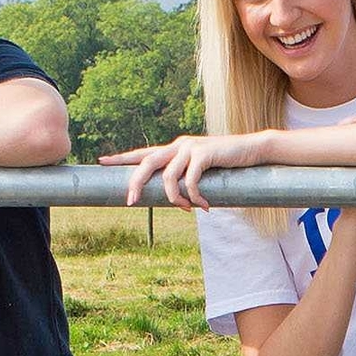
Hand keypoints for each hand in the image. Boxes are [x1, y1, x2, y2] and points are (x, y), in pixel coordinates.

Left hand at [102, 130, 266, 209]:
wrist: (253, 150)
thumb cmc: (227, 164)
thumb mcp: (202, 170)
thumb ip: (186, 178)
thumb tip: (175, 199)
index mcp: (175, 149)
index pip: (143, 153)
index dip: (122, 158)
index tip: (102, 162)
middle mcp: (178, 145)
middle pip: (146, 162)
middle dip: (135, 183)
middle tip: (130, 202)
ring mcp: (190, 147)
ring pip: (168, 176)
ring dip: (175, 199)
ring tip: (187, 210)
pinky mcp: (204, 153)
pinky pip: (190, 180)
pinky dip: (195, 197)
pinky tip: (205, 206)